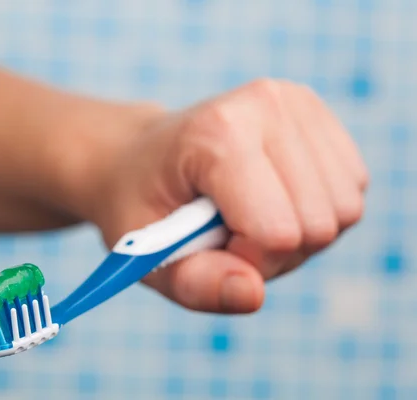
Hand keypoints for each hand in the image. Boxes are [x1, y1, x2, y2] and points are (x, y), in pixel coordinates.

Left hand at [86, 79, 368, 313]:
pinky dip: (317, 210)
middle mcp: (267, 104)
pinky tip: (273, 195)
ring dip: (300, 233)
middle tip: (225, 229)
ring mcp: (298, 102)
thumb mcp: (146, 256)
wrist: (142, 155)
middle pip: (319, 226)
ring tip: (248, 212)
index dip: (247, 259)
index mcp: (217, 133)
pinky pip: (352, 189)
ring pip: (344, 211)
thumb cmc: (142, 205)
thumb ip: (196, 283)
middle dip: (275, 250)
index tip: (208, 240)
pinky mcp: (318, 113)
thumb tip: (252, 292)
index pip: (277, 232)